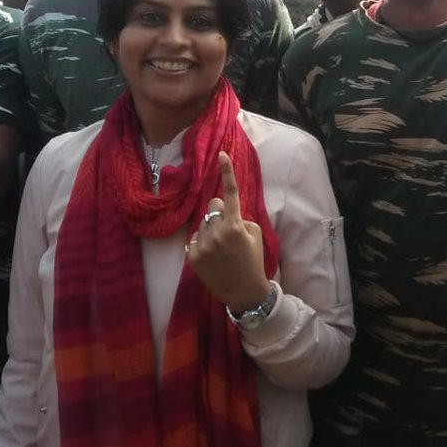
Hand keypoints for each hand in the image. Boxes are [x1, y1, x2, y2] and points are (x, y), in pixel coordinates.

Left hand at [185, 151, 271, 312]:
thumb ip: (239, 218)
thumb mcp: (255, 235)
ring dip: (209, 230)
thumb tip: (223, 212)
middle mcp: (216, 233)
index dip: (227, 172)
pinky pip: (192, 239)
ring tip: (220, 248)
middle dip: (219, 212)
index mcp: (235, 226)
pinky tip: (211, 257)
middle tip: (227, 228)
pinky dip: (200, 244)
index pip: (230, 193)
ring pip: (201, 224)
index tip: (221, 154)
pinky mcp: (192, 258)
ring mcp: (202, 246)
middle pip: (212, 207)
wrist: (244, 291)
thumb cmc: (253, 260)